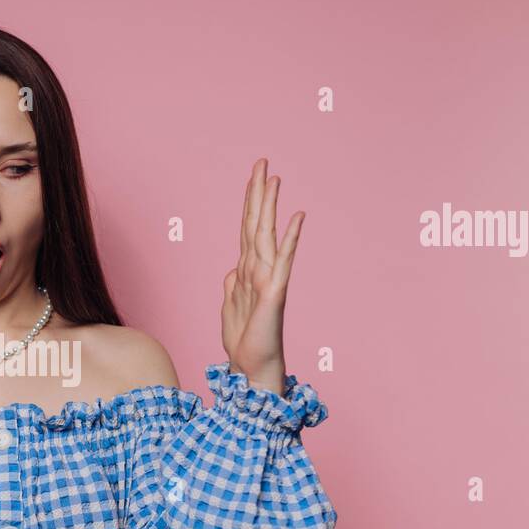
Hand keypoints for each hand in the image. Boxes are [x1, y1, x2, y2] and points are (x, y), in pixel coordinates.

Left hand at [220, 157, 304, 396]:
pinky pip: (283, 260)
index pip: (248, 228)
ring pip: (268, 234)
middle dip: (258, 192)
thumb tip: (233, 268)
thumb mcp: (230, 306)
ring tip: (274, 178)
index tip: (253, 175)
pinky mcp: (274, 293)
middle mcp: (259, 269)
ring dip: (270, 205)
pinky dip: (290, 238)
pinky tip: (298, 217)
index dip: (250, 202)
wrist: (251, 366)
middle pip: (257, 223)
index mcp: (246, 270)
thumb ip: (232, 284)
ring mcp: (268, 278)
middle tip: (262, 161)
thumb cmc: (244, 340)